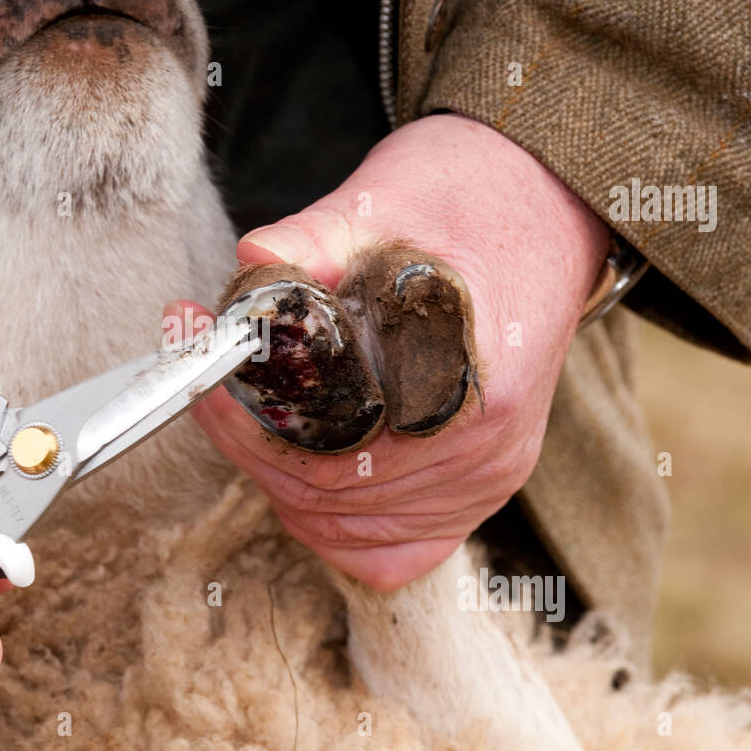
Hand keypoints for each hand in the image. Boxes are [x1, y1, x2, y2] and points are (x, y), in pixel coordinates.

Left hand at [177, 114, 608, 590]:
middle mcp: (486, 449)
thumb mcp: (385, 202)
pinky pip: (396, 550)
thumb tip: (252, 262)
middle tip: (207, 386)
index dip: (248, 424)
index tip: (208, 367)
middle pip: (331, 498)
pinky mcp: (485, 483)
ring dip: (285, 485)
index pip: (330, 452)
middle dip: (252, 447)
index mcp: (471, 384)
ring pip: (353, 531)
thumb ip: (313, 238)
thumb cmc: (467, 201)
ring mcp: (489, 477)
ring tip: (247, 421)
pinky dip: (338, 527)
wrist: (543, 204)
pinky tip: (308, 478)